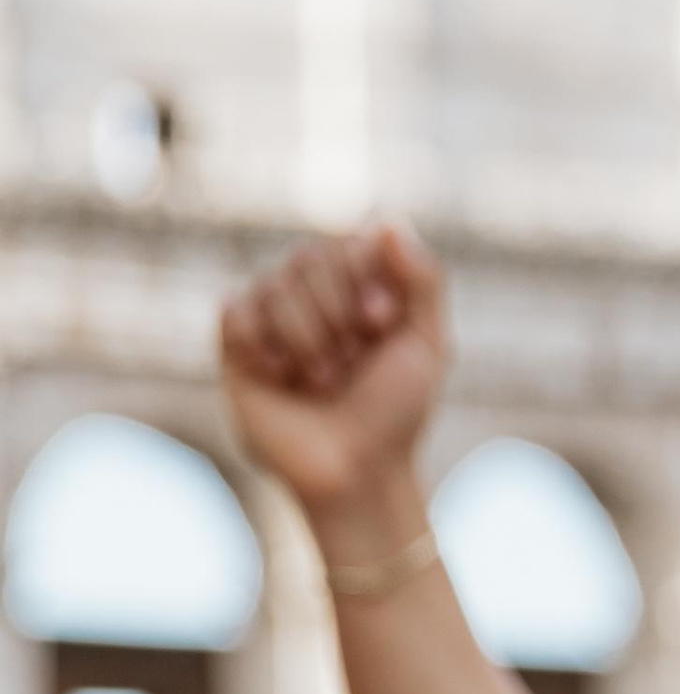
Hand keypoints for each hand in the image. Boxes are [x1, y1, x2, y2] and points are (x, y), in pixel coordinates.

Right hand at [218, 226, 449, 528]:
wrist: (354, 472)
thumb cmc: (396, 413)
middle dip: (335, 315)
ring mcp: (273, 318)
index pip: (349, 242)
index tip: (380, 324)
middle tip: (350, 363)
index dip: (362, 279)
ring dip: (306, 339)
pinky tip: (282, 377)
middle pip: (307, 257)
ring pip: (273, 285)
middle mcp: (314, 295)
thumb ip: (423, 279)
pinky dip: (263, 344)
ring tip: (322, 380)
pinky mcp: (237, 346)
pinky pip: (236, 310)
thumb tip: (389, 221)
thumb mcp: (429, 344)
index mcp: (360, 286)